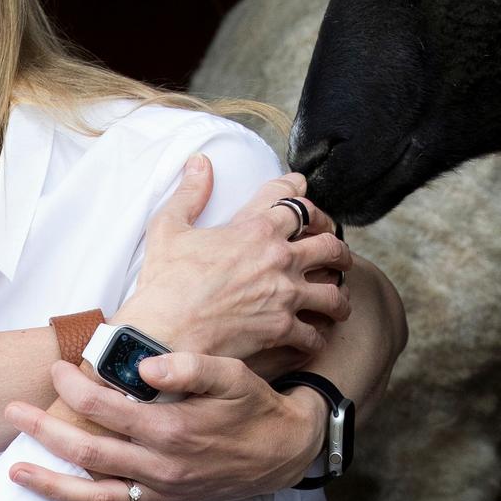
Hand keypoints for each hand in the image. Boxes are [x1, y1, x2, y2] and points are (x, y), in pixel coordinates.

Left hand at [7, 355, 327, 500]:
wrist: (285, 448)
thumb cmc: (253, 405)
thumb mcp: (230, 375)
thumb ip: (189, 367)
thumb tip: (146, 367)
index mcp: (172, 430)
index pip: (106, 408)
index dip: (75, 388)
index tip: (57, 369)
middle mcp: (162, 468)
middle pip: (89, 454)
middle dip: (45, 432)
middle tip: (13, 412)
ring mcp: (162, 495)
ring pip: (97, 500)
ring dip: (53, 489)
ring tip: (16, 475)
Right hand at [120, 163, 350, 360]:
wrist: (162, 334)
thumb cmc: (163, 282)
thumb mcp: (168, 227)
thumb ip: (190, 193)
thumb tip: (200, 162)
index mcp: (255, 229)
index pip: (296, 202)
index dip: (302, 193)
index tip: (303, 192)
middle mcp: (279, 259)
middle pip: (330, 245)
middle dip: (337, 248)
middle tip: (335, 254)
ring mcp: (284, 296)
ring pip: (334, 292)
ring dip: (338, 295)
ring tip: (336, 300)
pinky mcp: (281, 330)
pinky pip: (315, 334)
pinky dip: (318, 337)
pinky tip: (314, 338)